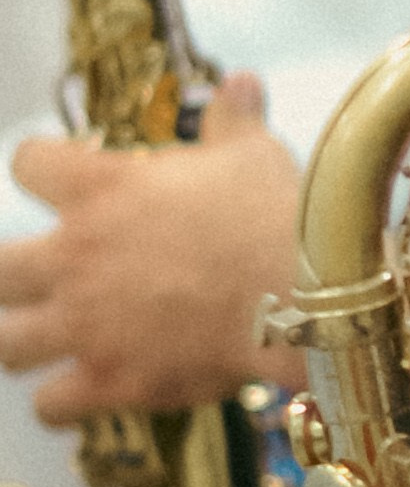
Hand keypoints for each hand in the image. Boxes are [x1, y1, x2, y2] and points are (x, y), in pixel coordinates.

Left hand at [0, 77, 300, 417]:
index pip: (28, 164)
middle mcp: (75, 258)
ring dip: (20, 338)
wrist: (302, 294)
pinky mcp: (112, 380)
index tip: (57, 172)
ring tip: (41, 336)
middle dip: (5, 273)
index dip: (40, 164)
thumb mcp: (253, 154)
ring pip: (7, 342)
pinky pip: (52, 403)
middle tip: (34, 274)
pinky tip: (74, 392)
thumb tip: (242, 82)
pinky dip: (58, 401)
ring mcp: (87, 326)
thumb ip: (232, 119)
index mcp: (100, 190)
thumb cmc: (274, 214)